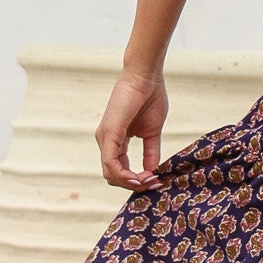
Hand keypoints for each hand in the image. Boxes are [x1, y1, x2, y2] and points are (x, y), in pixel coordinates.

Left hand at [95, 68, 168, 192]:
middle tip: (154, 183)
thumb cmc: (150, 98)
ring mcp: (105, 138)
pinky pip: (111, 163)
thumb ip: (151, 153)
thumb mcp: (152, 133)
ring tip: (150, 180)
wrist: (146, 77)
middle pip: (113, 176)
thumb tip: (153, 173)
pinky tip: (141, 176)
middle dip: (134, 185)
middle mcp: (105, 141)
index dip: (138, 180)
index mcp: (115, 141)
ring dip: (131, 183)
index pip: (120, 170)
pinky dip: (125, 175)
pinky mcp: (109, 133)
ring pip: (110, 174)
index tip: (157, 181)